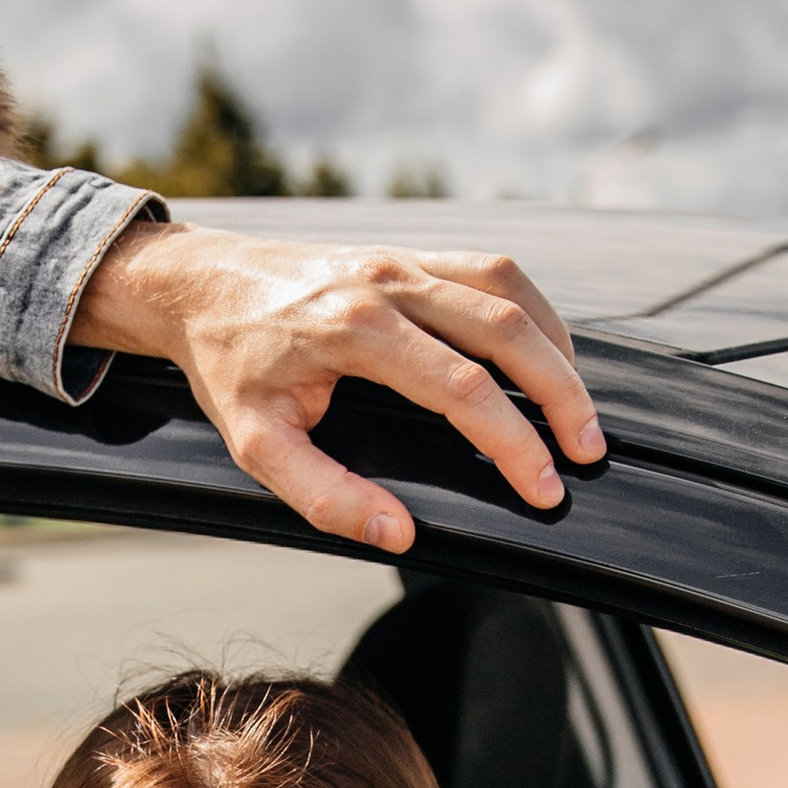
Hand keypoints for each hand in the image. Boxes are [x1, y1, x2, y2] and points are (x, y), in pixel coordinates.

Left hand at [71, 219, 605, 554]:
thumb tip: (397, 534)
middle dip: (559, 394)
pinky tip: (543, 356)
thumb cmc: (227, 367)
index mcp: (354, 330)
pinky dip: (530, 313)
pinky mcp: (409, 253)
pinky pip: (490, 271)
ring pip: (508, 291)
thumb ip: (325, 495)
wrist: (200, 286)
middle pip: (505, 329)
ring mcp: (403, 259)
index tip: (545, 487)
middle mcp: (389, 282)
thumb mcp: (255, 446)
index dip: (513, 442)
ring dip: (554, 349)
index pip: (462, 388)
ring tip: (577, 408)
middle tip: (587, 451)